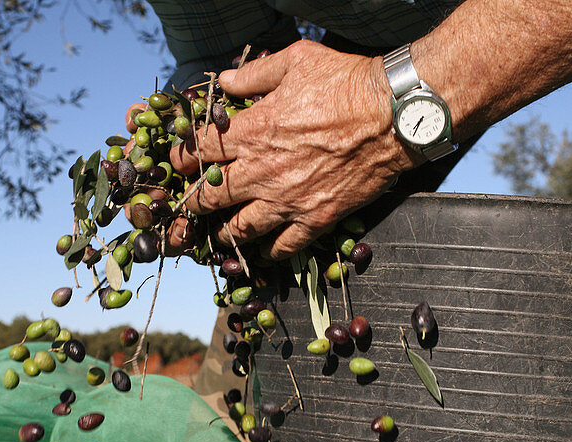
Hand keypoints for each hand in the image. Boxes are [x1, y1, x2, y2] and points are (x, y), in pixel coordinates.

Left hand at [170, 40, 417, 258]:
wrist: (394, 116)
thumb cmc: (346, 82)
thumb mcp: (296, 60)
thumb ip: (254, 74)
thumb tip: (225, 81)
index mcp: (253, 131)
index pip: (200, 151)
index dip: (182, 160)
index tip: (177, 165)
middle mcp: (263, 171)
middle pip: (211, 197)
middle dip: (194, 203)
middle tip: (190, 206)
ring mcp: (289, 199)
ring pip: (241, 228)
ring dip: (224, 232)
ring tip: (218, 233)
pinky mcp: (316, 218)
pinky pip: (284, 246)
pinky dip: (269, 251)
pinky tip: (263, 250)